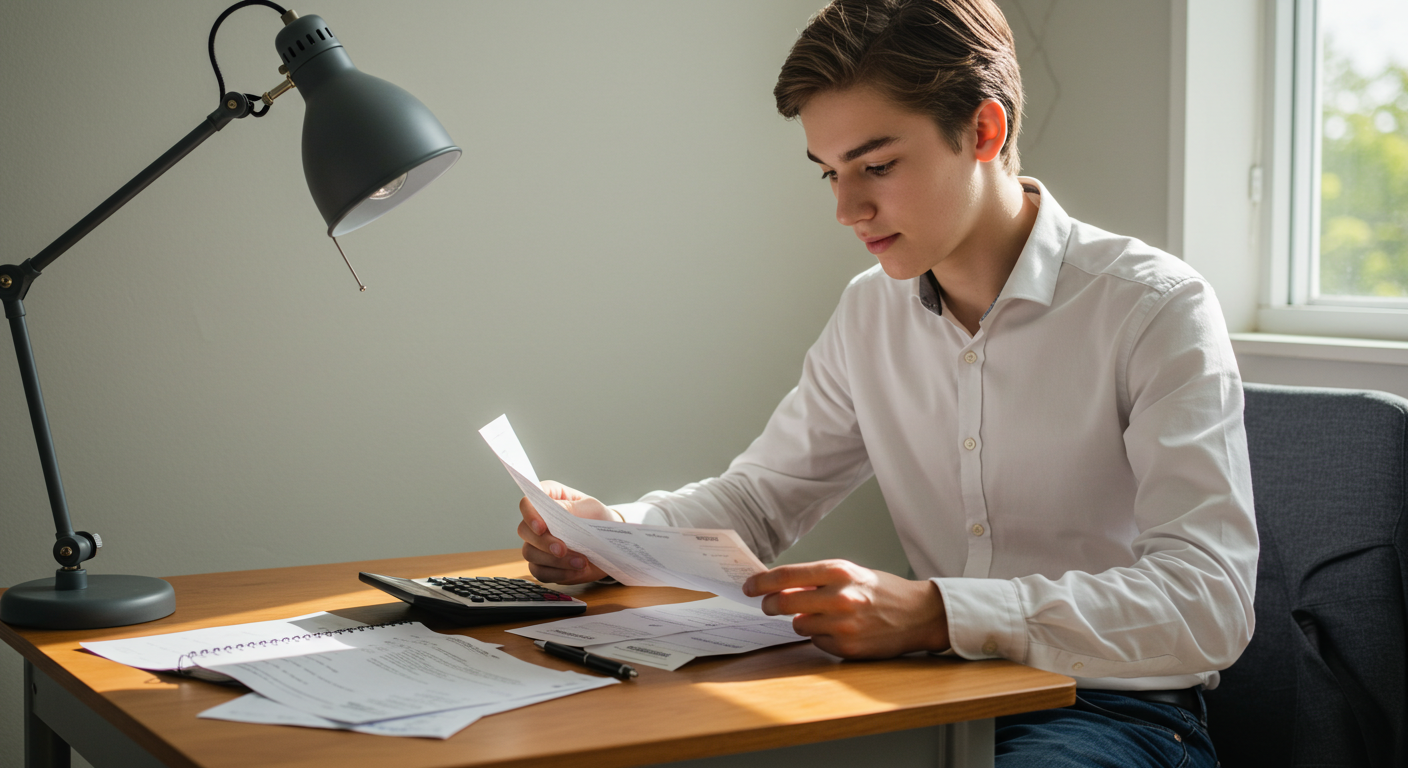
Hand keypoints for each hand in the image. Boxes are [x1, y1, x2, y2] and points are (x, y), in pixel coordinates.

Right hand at [517, 481, 615, 584]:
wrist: (611, 544)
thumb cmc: (599, 519)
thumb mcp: (592, 509)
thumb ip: (572, 508)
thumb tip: (555, 511)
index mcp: (548, 499)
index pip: (527, 503)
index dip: (530, 514)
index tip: (542, 527)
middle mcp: (538, 521)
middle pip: (524, 530)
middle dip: (543, 542)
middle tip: (562, 550)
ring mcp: (538, 544)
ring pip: (529, 553)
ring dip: (555, 561)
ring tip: (580, 562)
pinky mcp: (544, 564)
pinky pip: (540, 572)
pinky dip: (559, 574)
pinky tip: (576, 570)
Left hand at [743, 559, 949, 658]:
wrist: (918, 615)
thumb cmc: (882, 591)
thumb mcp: (851, 573)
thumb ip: (817, 578)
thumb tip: (779, 584)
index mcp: (839, 572)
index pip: (786, 575)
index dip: (761, 582)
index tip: (749, 586)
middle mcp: (839, 597)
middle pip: (784, 602)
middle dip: (770, 605)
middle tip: (768, 605)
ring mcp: (843, 625)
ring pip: (798, 625)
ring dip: (802, 621)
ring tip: (823, 616)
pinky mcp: (847, 648)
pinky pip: (816, 643)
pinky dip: (821, 637)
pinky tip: (839, 631)